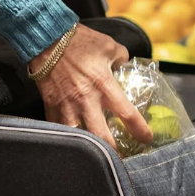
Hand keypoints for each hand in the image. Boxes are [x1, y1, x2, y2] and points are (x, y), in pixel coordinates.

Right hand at [32, 24, 151, 148]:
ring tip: (96, 155)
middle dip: (114, 151)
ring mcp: (67, 106)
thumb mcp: (108, 46)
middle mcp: (87, 100)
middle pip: (102, 137)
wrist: (47, 38)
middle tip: (121, 157)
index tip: (147, 138)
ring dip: (89, 148)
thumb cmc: (79, 40)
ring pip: (79, 138)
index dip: (140, 130)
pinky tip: (73, 141)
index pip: (128, 114)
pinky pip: (58, 128)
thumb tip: (124, 65)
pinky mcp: (51, 106)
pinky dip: (66, 136)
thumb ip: (120, 58)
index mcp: (105, 85)